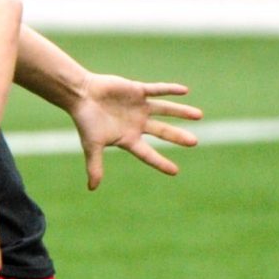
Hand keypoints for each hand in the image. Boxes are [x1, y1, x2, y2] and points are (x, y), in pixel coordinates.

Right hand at [66, 77, 202, 189]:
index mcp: (128, 138)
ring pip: (165, 110)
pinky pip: (157, 90)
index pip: (148, 153)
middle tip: (195, 142)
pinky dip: (170, 90)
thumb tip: (92, 189)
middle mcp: (137, 123)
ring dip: (181, 112)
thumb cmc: (85, 121)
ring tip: (199, 115)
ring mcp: (139, 107)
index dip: (161, 162)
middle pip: (162, 131)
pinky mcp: (137, 90)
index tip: (175, 172)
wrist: (80, 94)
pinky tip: (185, 91)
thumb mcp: (92, 145)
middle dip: (178, 136)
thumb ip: (95, 165)